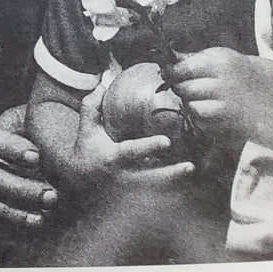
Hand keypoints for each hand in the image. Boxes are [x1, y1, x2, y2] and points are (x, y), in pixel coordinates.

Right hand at [62, 80, 194, 194]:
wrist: (80, 179)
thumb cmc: (86, 148)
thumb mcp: (87, 127)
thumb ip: (94, 104)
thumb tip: (105, 78)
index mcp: (112, 157)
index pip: (132, 152)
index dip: (149, 147)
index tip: (167, 141)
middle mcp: (124, 174)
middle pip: (151, 177)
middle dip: (171, 173)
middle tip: (190, 166)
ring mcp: (132, 187)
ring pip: (158, 187)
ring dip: (176, 180)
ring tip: (192, 169)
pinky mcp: (138, 193)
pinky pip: (158, 190)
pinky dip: (172, 184)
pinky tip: (187, 176)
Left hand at [164, 46, 272, 151]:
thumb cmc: (245, 73)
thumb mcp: (223, 57)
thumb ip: (195, 59)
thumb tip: (167, 65)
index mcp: (219, 62)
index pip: (181, 69)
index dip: (171, 73)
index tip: (168, 74)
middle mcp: (222, 83)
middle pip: (184, 88)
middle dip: (181, 89)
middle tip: (187, 88)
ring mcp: (228, 105)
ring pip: (192, 107)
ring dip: (192, 105)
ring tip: (203, 100)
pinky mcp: (233, 123)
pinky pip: (205, 123)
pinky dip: (204, 119)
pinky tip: (214, 112)